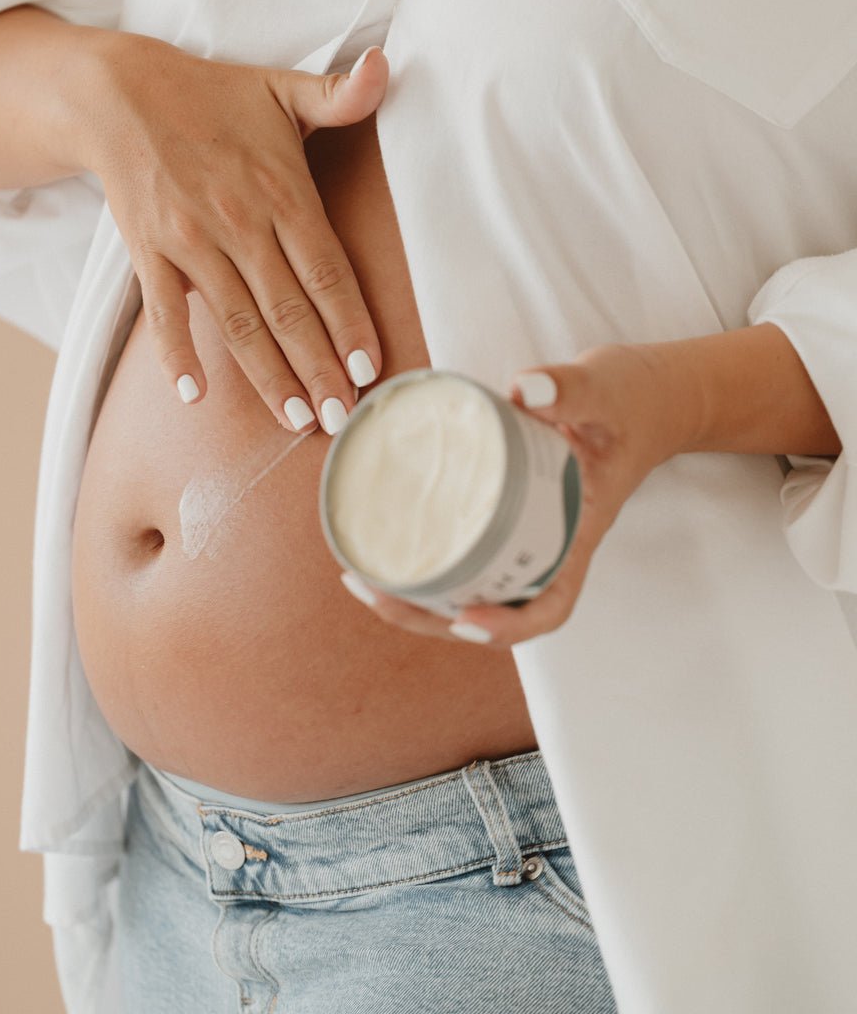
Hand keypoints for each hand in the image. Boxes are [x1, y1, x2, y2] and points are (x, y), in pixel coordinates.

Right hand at [78, 31, 387, 431]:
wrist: (118, 93)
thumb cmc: (212, 95)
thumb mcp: (281, 87)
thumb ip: (340, 94)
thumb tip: (386, 66)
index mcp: (282, 191)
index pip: (327, 269)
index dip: (349, 321)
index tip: (370, 367)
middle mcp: (240, 222)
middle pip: (289, 309)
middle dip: (319, 368)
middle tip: (343, 419)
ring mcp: (192, 242)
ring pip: (237, 322)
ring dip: (267, 375)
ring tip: (296, 420)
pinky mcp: (150, 253)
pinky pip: (165, 313)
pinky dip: (177, 354)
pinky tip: (194, 396)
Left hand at [338, 343, 691, 646]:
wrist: (652, 396)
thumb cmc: (634, 398)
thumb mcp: (607, 388)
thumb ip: (571, 387)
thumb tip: (525, 388)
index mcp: (580, 528)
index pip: (552, 602)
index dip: (509, 625)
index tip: (466, 619)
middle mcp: (551, 542)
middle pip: (494, 608)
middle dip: (432, 614)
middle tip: (372, 590)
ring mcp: (529, 531)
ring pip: (474, 585)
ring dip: (419, 594)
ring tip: (362, 576)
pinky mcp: (510, 510)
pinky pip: (468, 549)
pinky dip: (428, 556)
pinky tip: (386, 542)